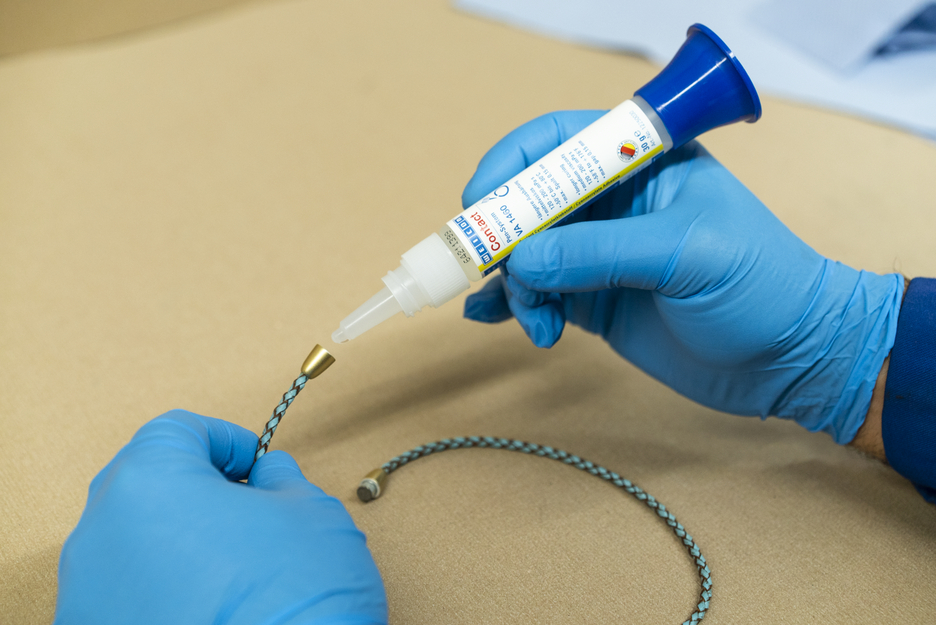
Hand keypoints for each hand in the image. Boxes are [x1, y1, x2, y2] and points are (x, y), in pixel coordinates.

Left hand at [55, 410, 386, 624]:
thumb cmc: (296, 597)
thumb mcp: (310, 511)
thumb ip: (281, 479)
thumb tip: (267, 475)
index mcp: (150, 482)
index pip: (177, 430)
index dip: (226, 439)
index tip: (255, 462)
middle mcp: (101, 534)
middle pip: (146, 481)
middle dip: (198, 486)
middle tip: (247, 505)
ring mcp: (90, 593)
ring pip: (132, 539)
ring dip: (178, 535)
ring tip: (234, 558)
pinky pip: (127, 590)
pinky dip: (163, 585)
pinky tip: (211, 599)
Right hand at [463, 111, 902, 442]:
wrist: (793, 360)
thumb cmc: (762, 285)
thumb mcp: (685, 255)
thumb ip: (599, 253)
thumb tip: (519, 260)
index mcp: (642, 163)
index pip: (558, 142)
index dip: (510, 164)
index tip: (479, 204)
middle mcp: (613, 203)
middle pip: (528, 202)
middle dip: (502, 236)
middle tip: (490, 272)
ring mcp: (600, 253)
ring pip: (526, 255)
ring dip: (513, 285)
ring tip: (537, 321)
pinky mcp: (595, 300)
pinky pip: (537, 293)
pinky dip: (511, 304)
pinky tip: (496, 320)